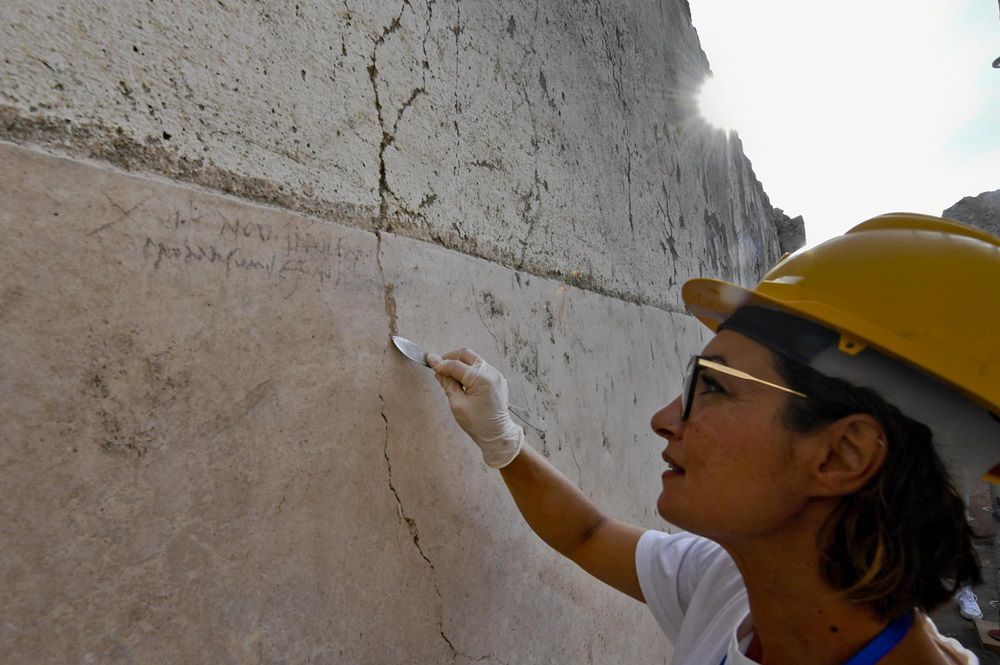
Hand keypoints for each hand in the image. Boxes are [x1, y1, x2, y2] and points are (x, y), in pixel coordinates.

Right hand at [427, 348, 523, 468]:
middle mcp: (491, 373)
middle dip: (450, 357)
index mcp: (481, 379)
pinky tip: (461, 380)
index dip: (440, 362)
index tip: (428, 360)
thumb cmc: (478, 424)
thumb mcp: (458, 405)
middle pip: (466, 354)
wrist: (498, 434)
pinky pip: (480, 367)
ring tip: (449, 375)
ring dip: (460, 363)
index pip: (455, 365)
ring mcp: (496, 375)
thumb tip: (438, 370)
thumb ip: (447, 384)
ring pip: (474, 359)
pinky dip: (469, 369)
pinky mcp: (497, 379)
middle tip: (439, 366)